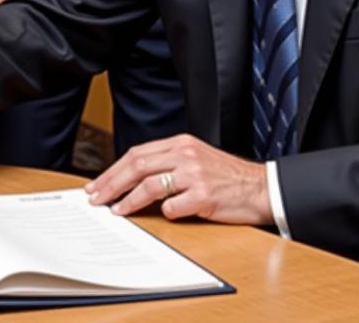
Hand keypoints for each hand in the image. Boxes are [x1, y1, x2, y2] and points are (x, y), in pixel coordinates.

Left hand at [85, 133, 272, 225]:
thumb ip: (168, 163)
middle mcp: (185, 154)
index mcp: (180, 143)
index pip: (136, 154)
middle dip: (112, 183)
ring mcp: (194, 174)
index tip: (98, 184)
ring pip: (149, 184)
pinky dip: (165, 212)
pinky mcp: (205, 196)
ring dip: (128, 199)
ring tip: (116, 210)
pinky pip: (174, 206)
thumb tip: (132, 179)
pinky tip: (162, 216)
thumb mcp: (195, 159)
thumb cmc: (227, 177)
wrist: (262, 187)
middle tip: (96, 197)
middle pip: (137, 165)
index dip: (114, 169)